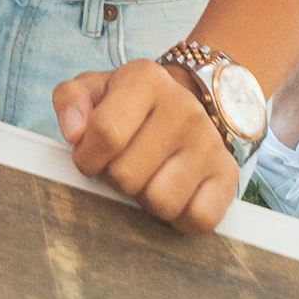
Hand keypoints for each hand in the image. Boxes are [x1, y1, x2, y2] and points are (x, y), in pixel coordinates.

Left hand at [54, 60, 237, 231]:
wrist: (185, 107)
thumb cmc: (129, 106)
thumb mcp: (95, 89)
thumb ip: (71, 101)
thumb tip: (73, 132)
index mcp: (146, 80)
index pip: (105, 133)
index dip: (87, 156)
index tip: (90, 156)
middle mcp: (184, 108)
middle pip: (127, 174)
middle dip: (115, 179)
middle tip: (124, 164)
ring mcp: (210, 143)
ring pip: (160, 201)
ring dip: (144, 199)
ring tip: (147, 176)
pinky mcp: (228, 175)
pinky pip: (197, 218)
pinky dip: (179, 218)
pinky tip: (173, 194)